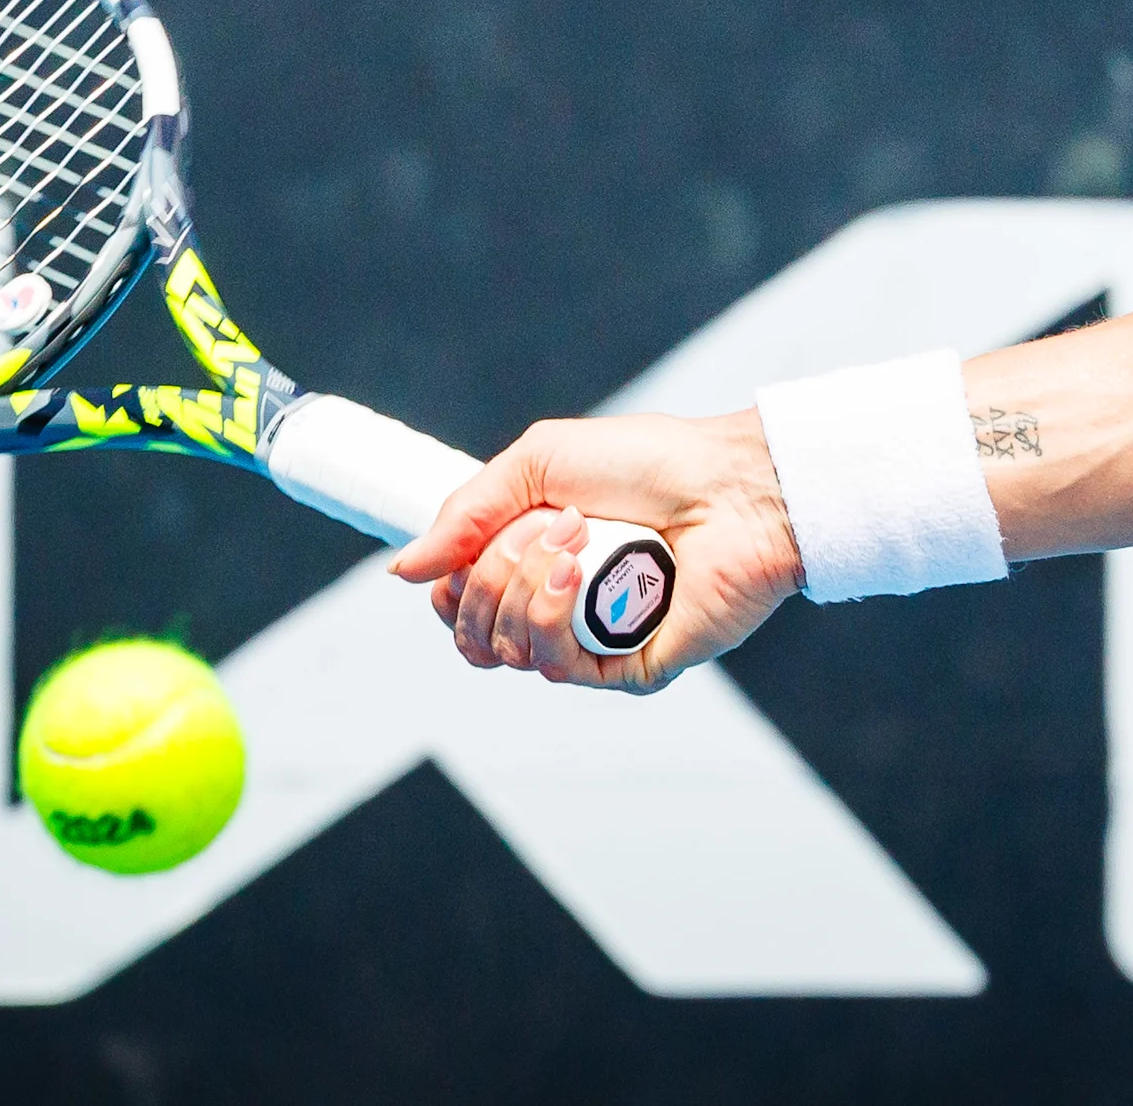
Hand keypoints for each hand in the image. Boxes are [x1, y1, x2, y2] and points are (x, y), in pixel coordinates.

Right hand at [389, 408, 800, 689]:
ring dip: (521, 585)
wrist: (731, 485)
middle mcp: (559, 611)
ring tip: (573, 537)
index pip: (457, 607)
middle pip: (470, 633)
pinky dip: (548, 615)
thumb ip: (466, 513)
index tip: (469, 544)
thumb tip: (401, 570)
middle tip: (543, 526)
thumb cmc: (650, 465)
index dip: (448, 584)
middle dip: (487, 574)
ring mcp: (593, 643)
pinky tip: (575, 573)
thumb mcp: (539, 463)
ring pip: (505, 650)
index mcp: (536, 567)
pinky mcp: (629, 669)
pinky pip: (555, 667)